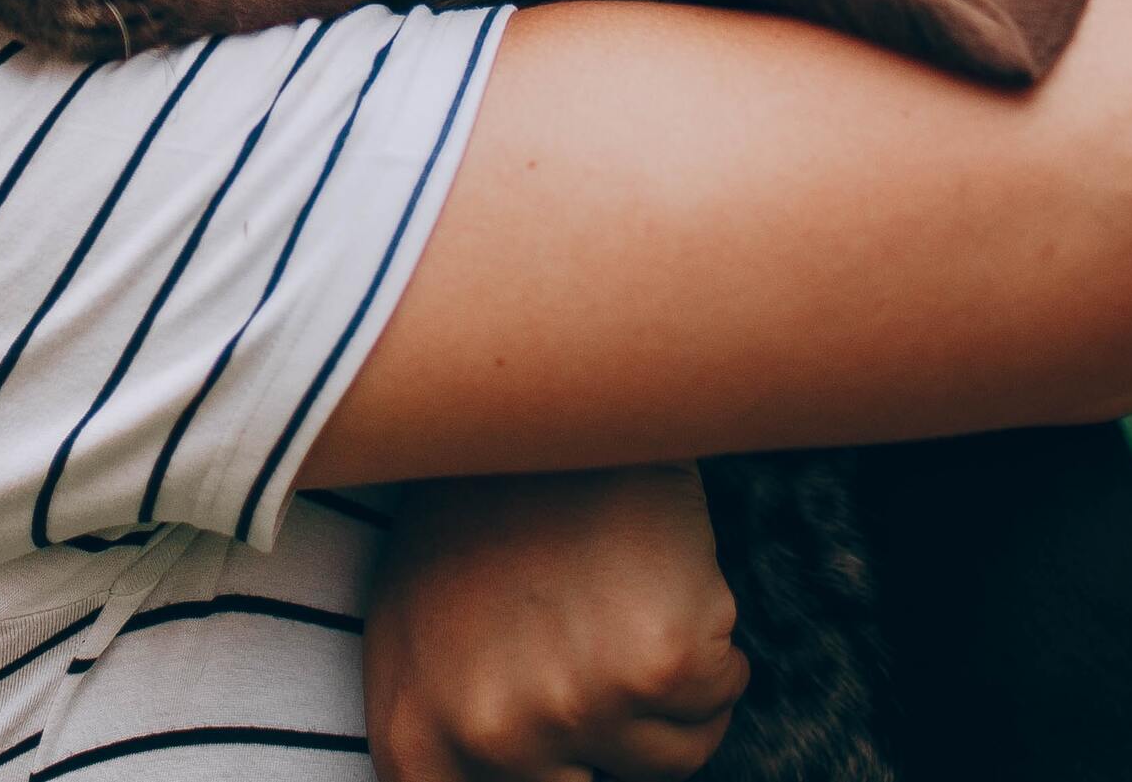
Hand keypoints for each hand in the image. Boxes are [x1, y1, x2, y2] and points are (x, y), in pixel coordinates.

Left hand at [365, 465, 747, 781]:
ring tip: (625, 593)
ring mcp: (574, 705)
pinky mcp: (658, 666)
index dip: (557, 781)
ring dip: (669, 690)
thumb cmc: (478, 503)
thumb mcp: (412, 624)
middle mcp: (490, 737)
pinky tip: (665, 570)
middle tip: (595, 647)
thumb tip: (492, 774)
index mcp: (417, 736)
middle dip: (608, 735)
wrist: (544, 388)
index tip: (578, 752)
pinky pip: (719, 697)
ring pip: (671, 756)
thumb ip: (443, 727)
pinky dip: (715, 645)